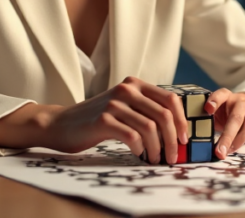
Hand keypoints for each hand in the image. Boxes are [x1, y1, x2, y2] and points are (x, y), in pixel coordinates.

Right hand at [42, 76, 189, 163]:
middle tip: (173, 156)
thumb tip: (176, 132)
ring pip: (150, 128)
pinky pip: (132, 137)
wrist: (61, 125)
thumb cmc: (97, 120)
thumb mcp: (123, 108)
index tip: (183, 139)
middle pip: (163, 115)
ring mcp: (114, 103)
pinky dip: (140, 149)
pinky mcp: (103, 119)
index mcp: (134, 84)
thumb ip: (145, 111)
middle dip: (173, 140)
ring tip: (154, 159)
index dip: (181, 121)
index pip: (170, 99)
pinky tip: (138, 155)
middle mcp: (126, 89)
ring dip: (157, 149)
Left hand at [204, 89, 244, 159]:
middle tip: (218, 151)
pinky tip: (230, 150)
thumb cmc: (227, 109)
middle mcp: (239, 101)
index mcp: (225, 95)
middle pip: (235, 118)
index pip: (221, 94)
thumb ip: (207, 116)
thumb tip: (191, 133)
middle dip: (227, 136)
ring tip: (224, 153)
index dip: (215, 101)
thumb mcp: (217, 108)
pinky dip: (239, 142)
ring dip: (235, 142)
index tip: (207, 110)